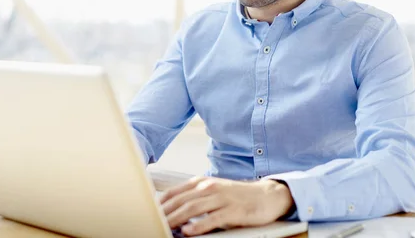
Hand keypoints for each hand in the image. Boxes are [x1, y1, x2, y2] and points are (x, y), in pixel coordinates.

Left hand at [159, 176, 293, 235]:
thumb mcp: (213, 193)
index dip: (160, 203)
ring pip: (193, 208)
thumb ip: (195, 199)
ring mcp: (221, 198)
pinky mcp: (233, 210)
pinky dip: (199, 225)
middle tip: (152, 222)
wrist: (266, 196)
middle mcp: (209, 187)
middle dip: (164, 213)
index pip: (174, 192)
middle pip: (181, 201)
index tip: (147, 213)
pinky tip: (189, 232)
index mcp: (202, 182)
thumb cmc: (237, 196)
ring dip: (177, 219)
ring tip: (165, 227)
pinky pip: (213, 218)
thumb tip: (174, 211)